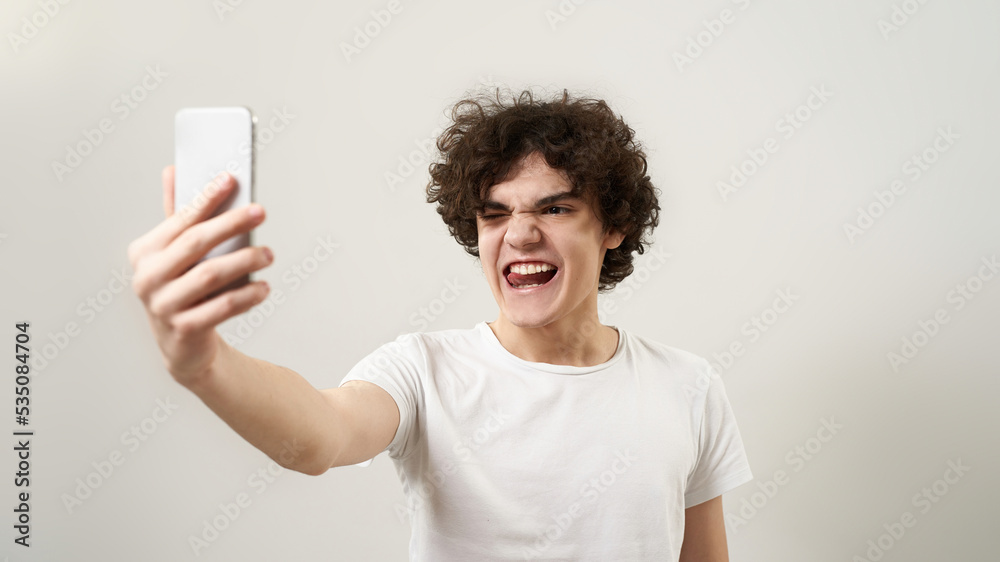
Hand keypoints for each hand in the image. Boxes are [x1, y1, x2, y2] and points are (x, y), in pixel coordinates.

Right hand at [127, 166, 273, 385]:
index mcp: (144, 251)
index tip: (231, 179)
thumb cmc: (183, 287)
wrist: (181, 344)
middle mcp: (147, 277)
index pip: (180, 219)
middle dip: (231, 223)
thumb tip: (173, 170)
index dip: (206, 198)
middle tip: (260, 211)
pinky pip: (220, 307)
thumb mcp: (176, 252)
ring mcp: (162, 305)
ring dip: (244, 260)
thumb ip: (177, 214)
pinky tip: (264, 288)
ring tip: (268, 254)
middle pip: (195, 242)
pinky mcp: (182, 329)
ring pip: (210, 274)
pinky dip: (246, 296)